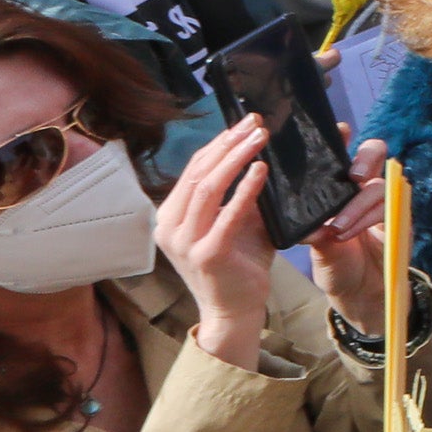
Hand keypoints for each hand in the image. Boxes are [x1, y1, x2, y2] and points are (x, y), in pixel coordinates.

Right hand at [154, 117, 281, 368]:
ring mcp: (185, 242)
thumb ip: (241, 193)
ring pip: (207, 187)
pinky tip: (260, 170)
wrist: (235, 310)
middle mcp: (170, 227)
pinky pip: (226, 214)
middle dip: (228, 142)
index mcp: (171, 216)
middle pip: (198, 172)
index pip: (193, 169)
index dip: (219, 142)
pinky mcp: (207, 254)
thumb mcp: (236, 222)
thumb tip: (261, 154)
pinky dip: (244, 189)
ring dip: (236, 158)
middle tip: (256, 121)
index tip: (244, 122)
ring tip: (260, 137)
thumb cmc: (238, 263)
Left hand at [300, 138, 390, 323]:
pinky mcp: (399, 217)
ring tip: (337, 228)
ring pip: (378, 185)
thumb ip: (314, 229)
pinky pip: (388, 207)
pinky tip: (348, 233)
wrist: (360, 293)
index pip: (343, 152)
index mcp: (341, 185)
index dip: (343, 137)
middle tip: (353, 177)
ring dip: (357, 205)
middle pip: (375, 152)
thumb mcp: (318, 246)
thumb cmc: (336, 263)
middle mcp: (364, 186)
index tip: (340, 130)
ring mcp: (385, 200)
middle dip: (365, 159)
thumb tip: (301, 222)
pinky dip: (367, 219)